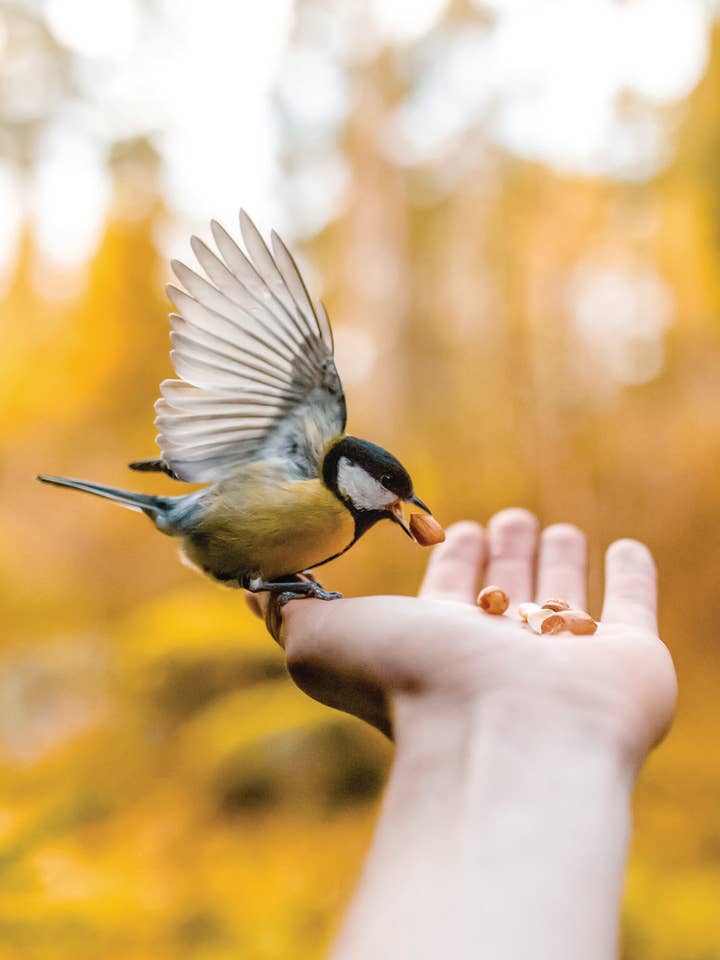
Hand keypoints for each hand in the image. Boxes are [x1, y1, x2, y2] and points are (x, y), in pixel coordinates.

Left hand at [249, 509, 675, 765]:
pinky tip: (624, 548)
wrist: (500, 733)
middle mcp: (501, 655)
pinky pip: (631, 608)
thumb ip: (289, 609)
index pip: (448, 595)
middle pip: (504, 595)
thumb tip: (248, 587)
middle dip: (502, 555)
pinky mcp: (627, 661)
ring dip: (556, 561)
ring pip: (561, 599)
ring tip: (550, 527)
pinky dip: (631, 578)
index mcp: (439, 646)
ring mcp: (565, 661)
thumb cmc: (408, 684)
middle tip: (507, 518)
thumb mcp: (322, 639)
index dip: (450, 562)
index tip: (449, 527)